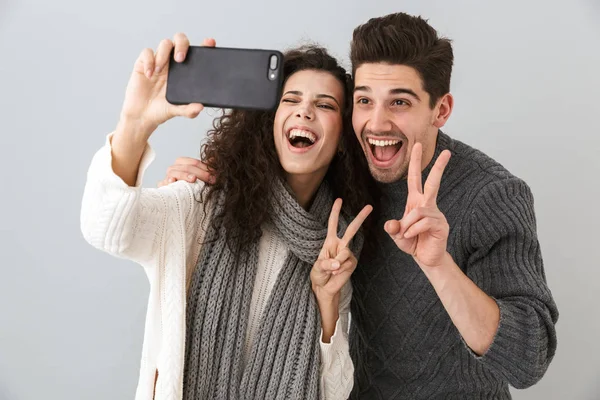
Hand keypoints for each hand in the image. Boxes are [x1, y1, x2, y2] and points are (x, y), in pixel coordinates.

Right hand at [119, 34, 216, 135]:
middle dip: (182, 45)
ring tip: (159, 71)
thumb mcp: (177, 111)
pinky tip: (149, 75)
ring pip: (165, 43)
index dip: (205, 45)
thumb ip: (189, 110)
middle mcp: (173, 62)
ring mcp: (159, 61)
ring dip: (163, 55)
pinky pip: (147, 53)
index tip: (210, 42)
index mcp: (185, 71)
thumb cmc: (162, 109)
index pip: (196, 53)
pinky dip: (148, 61)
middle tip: (180, 59)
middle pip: (180, 40)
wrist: (142, 114)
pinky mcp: (144, 63)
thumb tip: (200, 107)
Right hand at [157, 157, 215, 186]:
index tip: (215, 174)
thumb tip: (214, 159)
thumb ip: (205, 168)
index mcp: (182, 163)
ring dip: (185, 175)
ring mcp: (167, 177)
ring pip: (175, 172)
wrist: (178, 200)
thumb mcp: (199, 176)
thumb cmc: (190, 187)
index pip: (194, 162)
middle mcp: (174, 169)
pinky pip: (164, 182)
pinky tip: (172, 181)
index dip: (205, 167)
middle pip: (187, 167)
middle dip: (201, 173)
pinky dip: (168, 180)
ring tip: (193, 179)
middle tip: (211, 179)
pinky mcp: (163, 186)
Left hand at [310, 199, 372, 298]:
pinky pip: (348, 263)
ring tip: (331, 270)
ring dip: (337, 263)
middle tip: (370, 206)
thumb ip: (326, 264)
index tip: (339, 200)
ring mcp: (348, 254)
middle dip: (360, 218)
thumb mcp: (317, 268)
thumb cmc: (319, 275)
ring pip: (345, 252)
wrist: (325, 288)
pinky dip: (341, 269)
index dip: (335, 212)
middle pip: (352, 229)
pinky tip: (337, 273)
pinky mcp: (352, 263)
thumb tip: (337, 263)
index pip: (333, 224)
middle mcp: (340, 245)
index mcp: (330, 242)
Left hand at [384, 143, 451, 268]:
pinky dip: (412, 231)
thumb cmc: (412, 243)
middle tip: (447, 151)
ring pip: (418, 211)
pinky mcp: (441, 225)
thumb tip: (391, 225)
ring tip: (406, 235)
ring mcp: (436, 214)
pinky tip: (412, 237)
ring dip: (407, 225)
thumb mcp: (397, 234)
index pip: (415, 178)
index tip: (417, 146)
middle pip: (433, 183)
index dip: (415, 162)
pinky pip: (422, 223)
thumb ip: (393, 228)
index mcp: (416, 202)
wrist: (426, 259)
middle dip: (439, 167)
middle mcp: (428, 205)